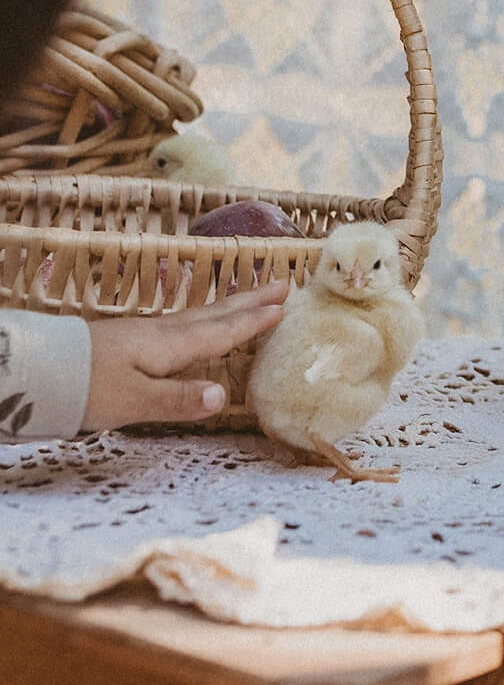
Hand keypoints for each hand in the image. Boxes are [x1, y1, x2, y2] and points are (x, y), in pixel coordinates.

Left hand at [82, 279, 289, 429]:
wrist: (38, 372)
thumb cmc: (85, 388)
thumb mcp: (132, 401)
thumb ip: (177, 400)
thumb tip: (223, 396)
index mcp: (169, 347)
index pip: (220, 332)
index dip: (252, 322)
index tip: (284, 305)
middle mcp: (163, 335)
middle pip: (215, 315)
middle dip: (250, 302)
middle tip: (284, 283)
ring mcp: (146, 336)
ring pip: (199, 317)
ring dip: (230, 307)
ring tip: (251, 299)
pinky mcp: (132, 343)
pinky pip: (183, 325)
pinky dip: (205, 320)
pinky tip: (199, 327)